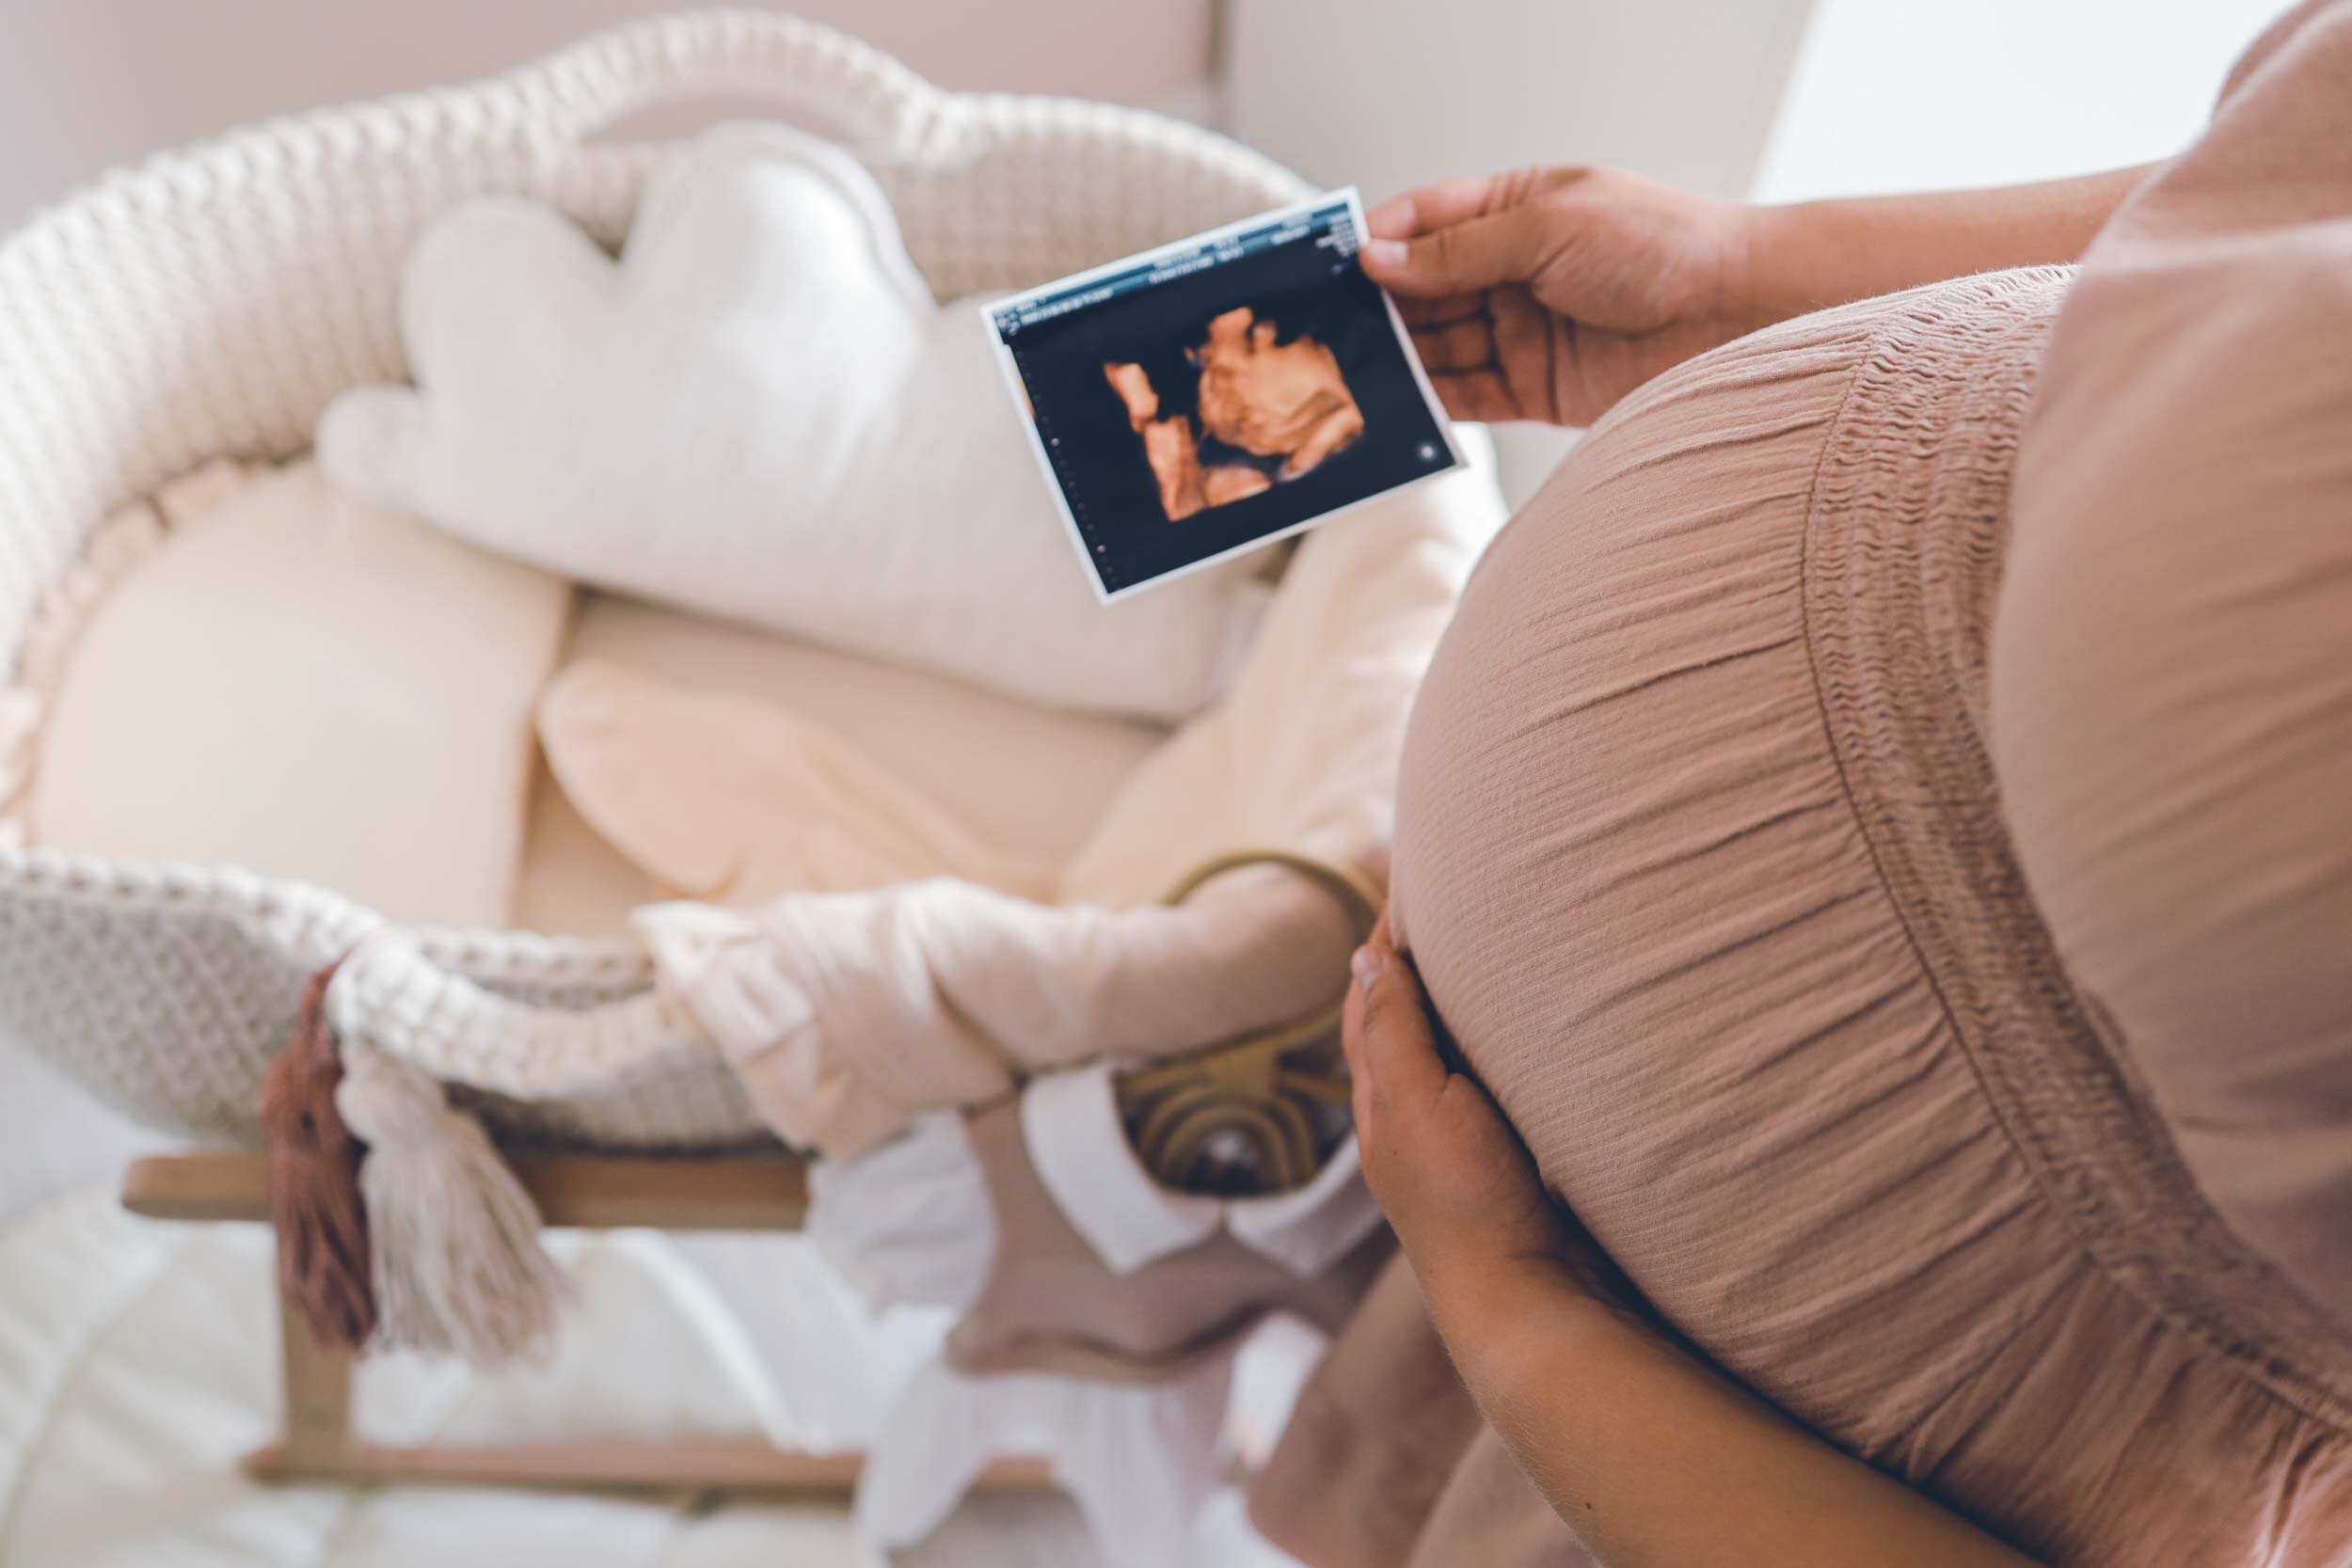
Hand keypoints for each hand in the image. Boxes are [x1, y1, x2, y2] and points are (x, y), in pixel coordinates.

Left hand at [1344, 914, 1633, 1318]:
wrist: (1527, 1301)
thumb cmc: (1466, 1203)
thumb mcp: (1418, 1104)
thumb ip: (1393, 1031)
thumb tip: (1365, 953)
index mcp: (1380, 1097)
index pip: (1371, 995)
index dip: (1386, 940)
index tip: (1417, 881)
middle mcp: (1412, 1115)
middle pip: (1406, 1017)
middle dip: (1421, 960)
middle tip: (1457, 898)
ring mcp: (1460, 1139)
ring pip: (1451, 1048)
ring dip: (1463, 999)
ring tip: (1494, 945)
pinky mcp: (1507, 1158)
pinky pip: (1494, 1080)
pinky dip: (1499, 1040)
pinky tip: (1530, 1029)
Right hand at [1361, 166, 1758, 426]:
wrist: (1740, 315)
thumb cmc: (1662, 245)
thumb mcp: (1548, 227)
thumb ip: (1458, 250)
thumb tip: (1376, 259)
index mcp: (1516, 209)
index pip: (1426, 220)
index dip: (1378, 241)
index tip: (1328, 264)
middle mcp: (1514, 270)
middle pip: (1423, 289)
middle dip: (1378, 308)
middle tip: (1325, 329)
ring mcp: (1522, 330)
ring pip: (1439, 346)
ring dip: (1398, 359)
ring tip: (1349, 374)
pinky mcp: (1537, 388)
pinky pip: (1468, 395)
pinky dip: (1433, 403)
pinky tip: (1398, 407)